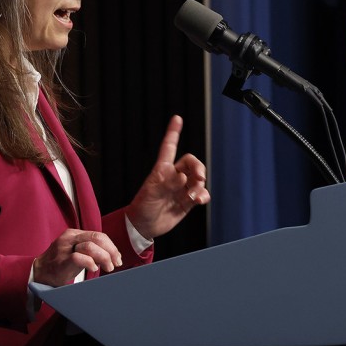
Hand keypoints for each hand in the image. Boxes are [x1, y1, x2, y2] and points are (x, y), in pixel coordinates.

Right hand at [33, 229, 122, 285]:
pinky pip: (79, 258)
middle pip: (97, 238)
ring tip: (108, 268)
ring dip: (104, 258)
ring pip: (90, 246)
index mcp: (75, 234)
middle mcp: (70, 238)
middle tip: (116, 263)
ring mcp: (64, 249)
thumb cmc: (60, 263)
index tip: (117, 258)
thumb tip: (111, 256)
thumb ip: (90, 249)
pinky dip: (90, 263)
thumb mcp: (76, 251)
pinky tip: (94, 269)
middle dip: (111, 251)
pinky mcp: (61, 261)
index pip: (98, 235)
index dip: (111, 247)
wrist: (39, 272)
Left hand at [128, 115, 209, 239]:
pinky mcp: (188, 201)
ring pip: (199, 179)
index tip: (177, 118)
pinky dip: (203, 196)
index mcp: (162, 170)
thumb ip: (168, 183)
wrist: (144, 226)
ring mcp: (182, 188)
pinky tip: (199, 201)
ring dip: (200, 185)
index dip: (173, 132)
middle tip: (199, 177)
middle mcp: (174, 177)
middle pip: (192, 163)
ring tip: (193, 196)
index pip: (169, 147)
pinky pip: (201, 194)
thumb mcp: (152, 193)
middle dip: (199, 168)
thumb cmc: (142, 206)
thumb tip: (184, 176)